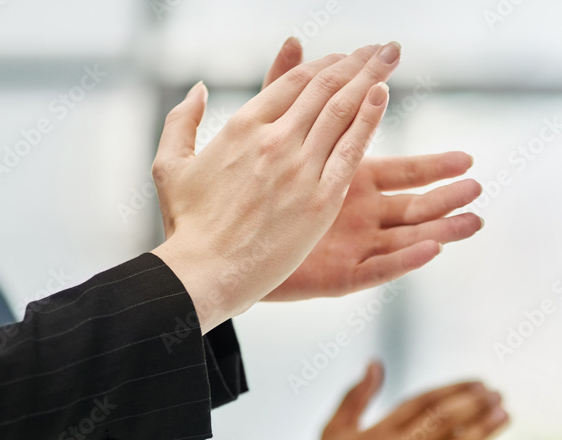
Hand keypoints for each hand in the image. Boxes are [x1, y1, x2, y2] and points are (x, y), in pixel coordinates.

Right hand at [150, 43, 400, 331]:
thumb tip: (198, 89)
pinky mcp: (319, 202)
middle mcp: (274, 139)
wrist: (205, 271)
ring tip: (390, 55)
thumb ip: (182, 121)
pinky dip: (368, 121)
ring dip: (369, 78)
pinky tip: (382, 95)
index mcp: (242, 127)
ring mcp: (299, 169)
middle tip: (381, 47)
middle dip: (355, 62)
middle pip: (323, 88)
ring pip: (341, 111)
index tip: (343, 57)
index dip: (322, 66)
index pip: (292, 84)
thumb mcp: (171, 164)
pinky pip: (351, 153)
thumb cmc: (187, 226)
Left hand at [257, 37, 483, 299]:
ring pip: (403, 236)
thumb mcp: (263, 135)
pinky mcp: (338, 276)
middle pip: (410, 203)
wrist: (217, 252)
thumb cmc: (240, 198)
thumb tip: (296, 42)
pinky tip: (430, 250)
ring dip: (438, 227)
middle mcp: (355, 215)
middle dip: (444, 193)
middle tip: (477, 183)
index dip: (431, 165)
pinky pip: (376, 270)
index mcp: (345, 182)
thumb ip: (285, 91)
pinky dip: (403, 261)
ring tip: (473, 220)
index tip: (466, 157)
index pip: (401, 173)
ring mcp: (349, 246)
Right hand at [307, 362, 509, 439]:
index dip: (457, 389)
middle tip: (499, 396)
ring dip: (485, 430)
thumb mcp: (334, 432)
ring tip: (505, 416)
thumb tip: (375, 363)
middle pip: (445, 420)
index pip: (426, 401)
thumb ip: (356, 396)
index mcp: (379, 432)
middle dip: (477, 403)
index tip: (480, 383)